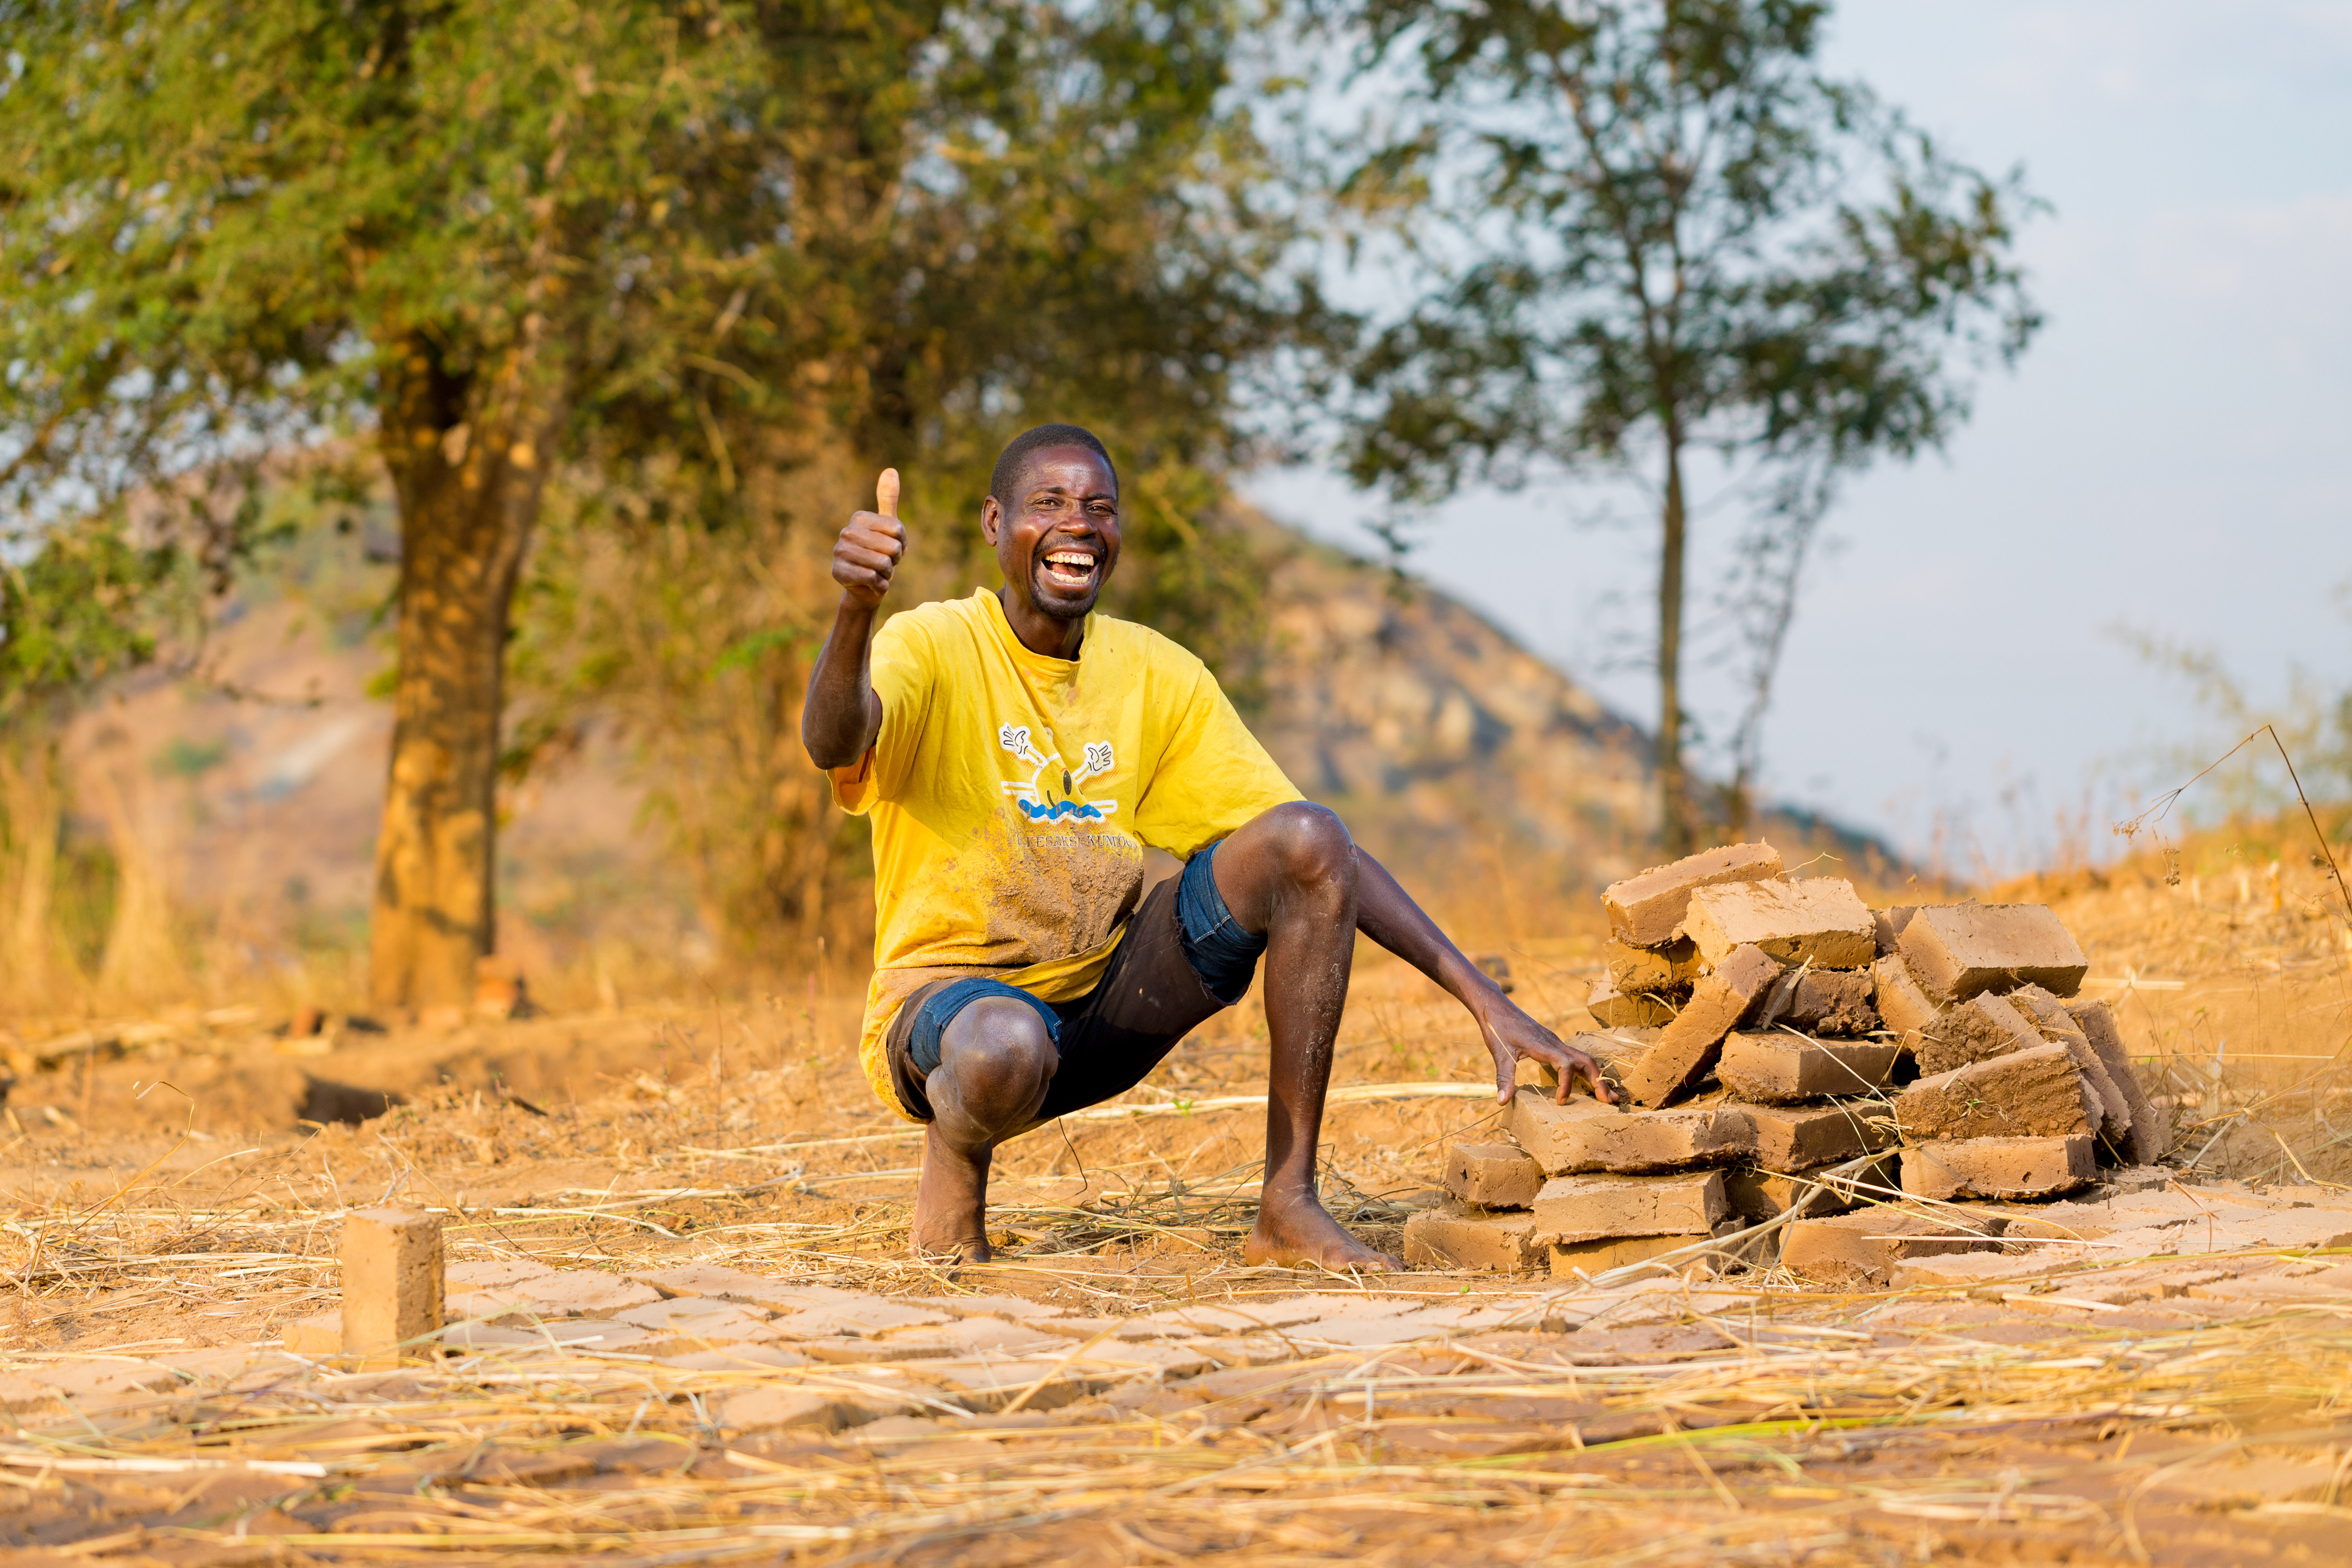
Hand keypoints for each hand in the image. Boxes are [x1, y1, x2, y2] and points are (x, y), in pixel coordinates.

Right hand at [833, 468, 905, 607]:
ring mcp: (839, 552)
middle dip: (894, 560)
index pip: (898, 530)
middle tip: (884, 563)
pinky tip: (872, 584)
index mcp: (859, 518)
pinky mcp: (838, 573)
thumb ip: (888, 499)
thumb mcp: (889, 527)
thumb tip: (890, 469)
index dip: (902, 544)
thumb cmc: (880, 555)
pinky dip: (880, 585)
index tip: (892, 548)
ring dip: (887, 574)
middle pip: (892, 547)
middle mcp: (846, 532)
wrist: (866, 588)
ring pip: (882, 563)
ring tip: (878, 573)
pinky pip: (873, 578)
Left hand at [1477, 996, 1615, 1106]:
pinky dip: (1584, 1071)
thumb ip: (1504, 1078)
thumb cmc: (1497, 1027)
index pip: (1566, 1065)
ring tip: (1605, 1095)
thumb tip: (1502, 1102)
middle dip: (1597, 1081)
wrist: (1496, 1005)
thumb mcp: (1499, 1053)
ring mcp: (1555, 1042)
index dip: (1566, 1084)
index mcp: (1544, 1045)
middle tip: (1608, 1101)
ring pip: (1583, 1058)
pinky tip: (1586, 1083)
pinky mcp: (1552, 1044)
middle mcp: (1555, 1043)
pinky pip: (1574, 1057)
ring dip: (1595, 1076)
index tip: (1560, 1101)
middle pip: (1585, 1060)